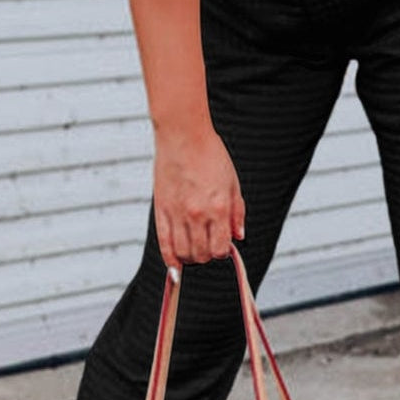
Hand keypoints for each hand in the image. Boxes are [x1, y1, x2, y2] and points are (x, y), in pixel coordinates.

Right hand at [153, 123, 245, 275]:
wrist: (184, 136)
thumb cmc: (210, 155)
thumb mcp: (233, 182)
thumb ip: (237, 212)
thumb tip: (238, 236)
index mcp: (219, 208)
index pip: (221, 247)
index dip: (224, 251)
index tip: (223, 245)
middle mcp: (198, 214)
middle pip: (202, 253)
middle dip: (207, 255)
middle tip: (208, 247)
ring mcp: (177, 213)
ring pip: (183, 252)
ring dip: (190, 258)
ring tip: (193, 252)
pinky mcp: (161, 209)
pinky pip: (164, 242)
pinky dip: (169, 257)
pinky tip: (174, 263)